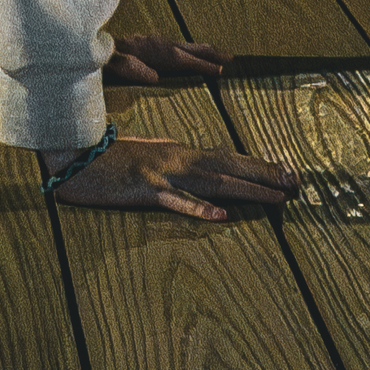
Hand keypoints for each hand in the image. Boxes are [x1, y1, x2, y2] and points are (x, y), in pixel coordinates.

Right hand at [47, 135, 300, 221]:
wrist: (71, 155)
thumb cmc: (108, 160)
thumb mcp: (147, 157)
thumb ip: (173, 161)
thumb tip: (199, 167)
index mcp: (178, 151)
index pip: (226, 157)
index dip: (257, 165)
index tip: (286, 172)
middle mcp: (176, 158)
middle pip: (228, 167)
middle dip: (264, 176)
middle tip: (297, 183)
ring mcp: (161, 175)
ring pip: (212, 184)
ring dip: (246, 191)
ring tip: (276, 198)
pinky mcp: (143, 190)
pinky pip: (175, 203)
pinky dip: (198, 210)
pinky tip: (221, 218)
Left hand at [104, 31, 226, 88]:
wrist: (89, 42)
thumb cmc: (101, 60)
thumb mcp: (112, 65)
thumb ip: (131, 68)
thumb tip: (154, 77)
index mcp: (152, 52)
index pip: (183, 59)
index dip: (202, 65)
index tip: (222, 71)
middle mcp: (156, 44)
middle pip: (188, 48)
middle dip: (210, 54)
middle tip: (232, 59)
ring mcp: (153, 42)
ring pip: (183, 46)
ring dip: (201, 51)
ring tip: (218, 55)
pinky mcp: (149, 43)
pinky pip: (175, 47)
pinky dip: (188, 50)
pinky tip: (190, 54)